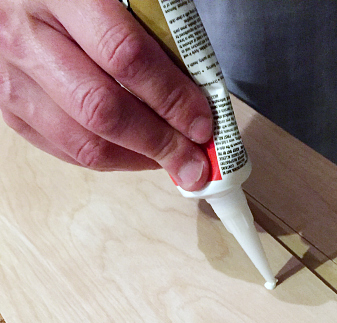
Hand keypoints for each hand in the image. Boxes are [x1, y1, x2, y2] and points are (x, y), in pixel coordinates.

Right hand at [0, 0, 212, 189]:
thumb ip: (154, 31)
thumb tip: (197, 93)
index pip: (125, 56)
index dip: (170, 97)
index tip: (201, 122)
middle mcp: (26, 38)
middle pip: (103, 110)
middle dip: (159, 143)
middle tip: (193, 159)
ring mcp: (12, 78)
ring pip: (84, 142)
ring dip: (137, 161)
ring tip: (171, 162)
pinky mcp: (11, 109)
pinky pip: (67, 151)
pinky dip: (111, 160)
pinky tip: (138, 156)